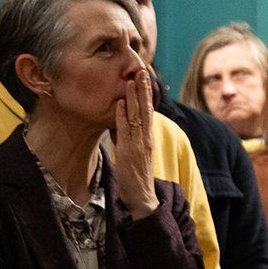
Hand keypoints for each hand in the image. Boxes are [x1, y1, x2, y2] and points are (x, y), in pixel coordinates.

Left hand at [111, 67, 158, 218]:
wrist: (142, 197)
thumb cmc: (136, 176)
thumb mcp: (133, 153)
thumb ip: (128, 137)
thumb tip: (119, 123)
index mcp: (147, 138)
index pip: (148, 111)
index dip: (146, 95)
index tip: (143, 78)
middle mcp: (146, 138)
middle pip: (146, 109)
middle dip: (143, 90)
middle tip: (141, 71)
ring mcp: (139, 144)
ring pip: (138, 116)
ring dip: (135, 97)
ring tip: (131, 80)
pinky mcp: (130, 151)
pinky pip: (126, 130)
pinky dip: (124, 116)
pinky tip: (122, 103)